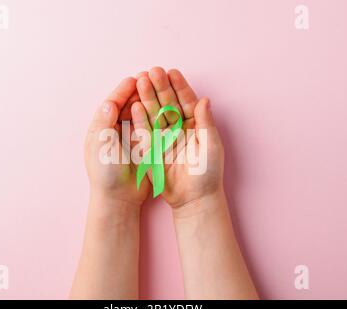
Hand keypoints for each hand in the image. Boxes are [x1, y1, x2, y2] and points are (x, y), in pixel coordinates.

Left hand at [85, 77, 150, 209]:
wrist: (118, 198)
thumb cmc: (105, 173)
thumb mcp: (101, 146)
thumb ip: (104, 124)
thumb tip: (109, 102)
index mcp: (101, 128)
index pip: (112, 103)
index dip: (123, 90)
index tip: (136, 78)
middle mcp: (115, 130)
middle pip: (127, 104)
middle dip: (138, 90)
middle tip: (151, 77)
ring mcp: (129, 138)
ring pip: (139, 113)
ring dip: (147, 99)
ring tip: (159, 86)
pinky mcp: (142, 146)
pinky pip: (148, 126)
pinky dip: (155, 115)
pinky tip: (164, 106)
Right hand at [131, 67, 224, 212]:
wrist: (193, 198)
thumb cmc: (208, 173)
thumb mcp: (211, 145)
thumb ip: (206, 122)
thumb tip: (205, 99)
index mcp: (195, 125)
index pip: (186, 101)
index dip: (179, 87)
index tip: (172, 72)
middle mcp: (179, 128)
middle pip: (168, 104)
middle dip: (160, 87)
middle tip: (153, 71)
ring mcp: (164, 138)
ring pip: (155, 114)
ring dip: (148, 98)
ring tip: (141, 81)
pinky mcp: (152, 149)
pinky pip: (145, 132)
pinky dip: (140, 119)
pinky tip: (135, 105)